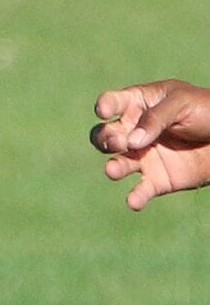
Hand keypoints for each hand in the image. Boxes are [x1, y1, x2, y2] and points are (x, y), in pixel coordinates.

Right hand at [90, 81, 209, 208]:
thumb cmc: (207, 111)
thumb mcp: (182, 104)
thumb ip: (155, 119)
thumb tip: (132, 142)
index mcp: (138, 105)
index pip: (111, 102)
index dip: (104, 106)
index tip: (105, 111)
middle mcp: (134, 132)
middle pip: (106, 135)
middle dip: (105, 138)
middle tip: (119, 143)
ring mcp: (144, 157)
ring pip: (118, 163)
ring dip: (113, 167)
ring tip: (112, 170)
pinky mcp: (157, 179)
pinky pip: (141, 190)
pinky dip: (135, 197)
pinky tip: (134, 202)